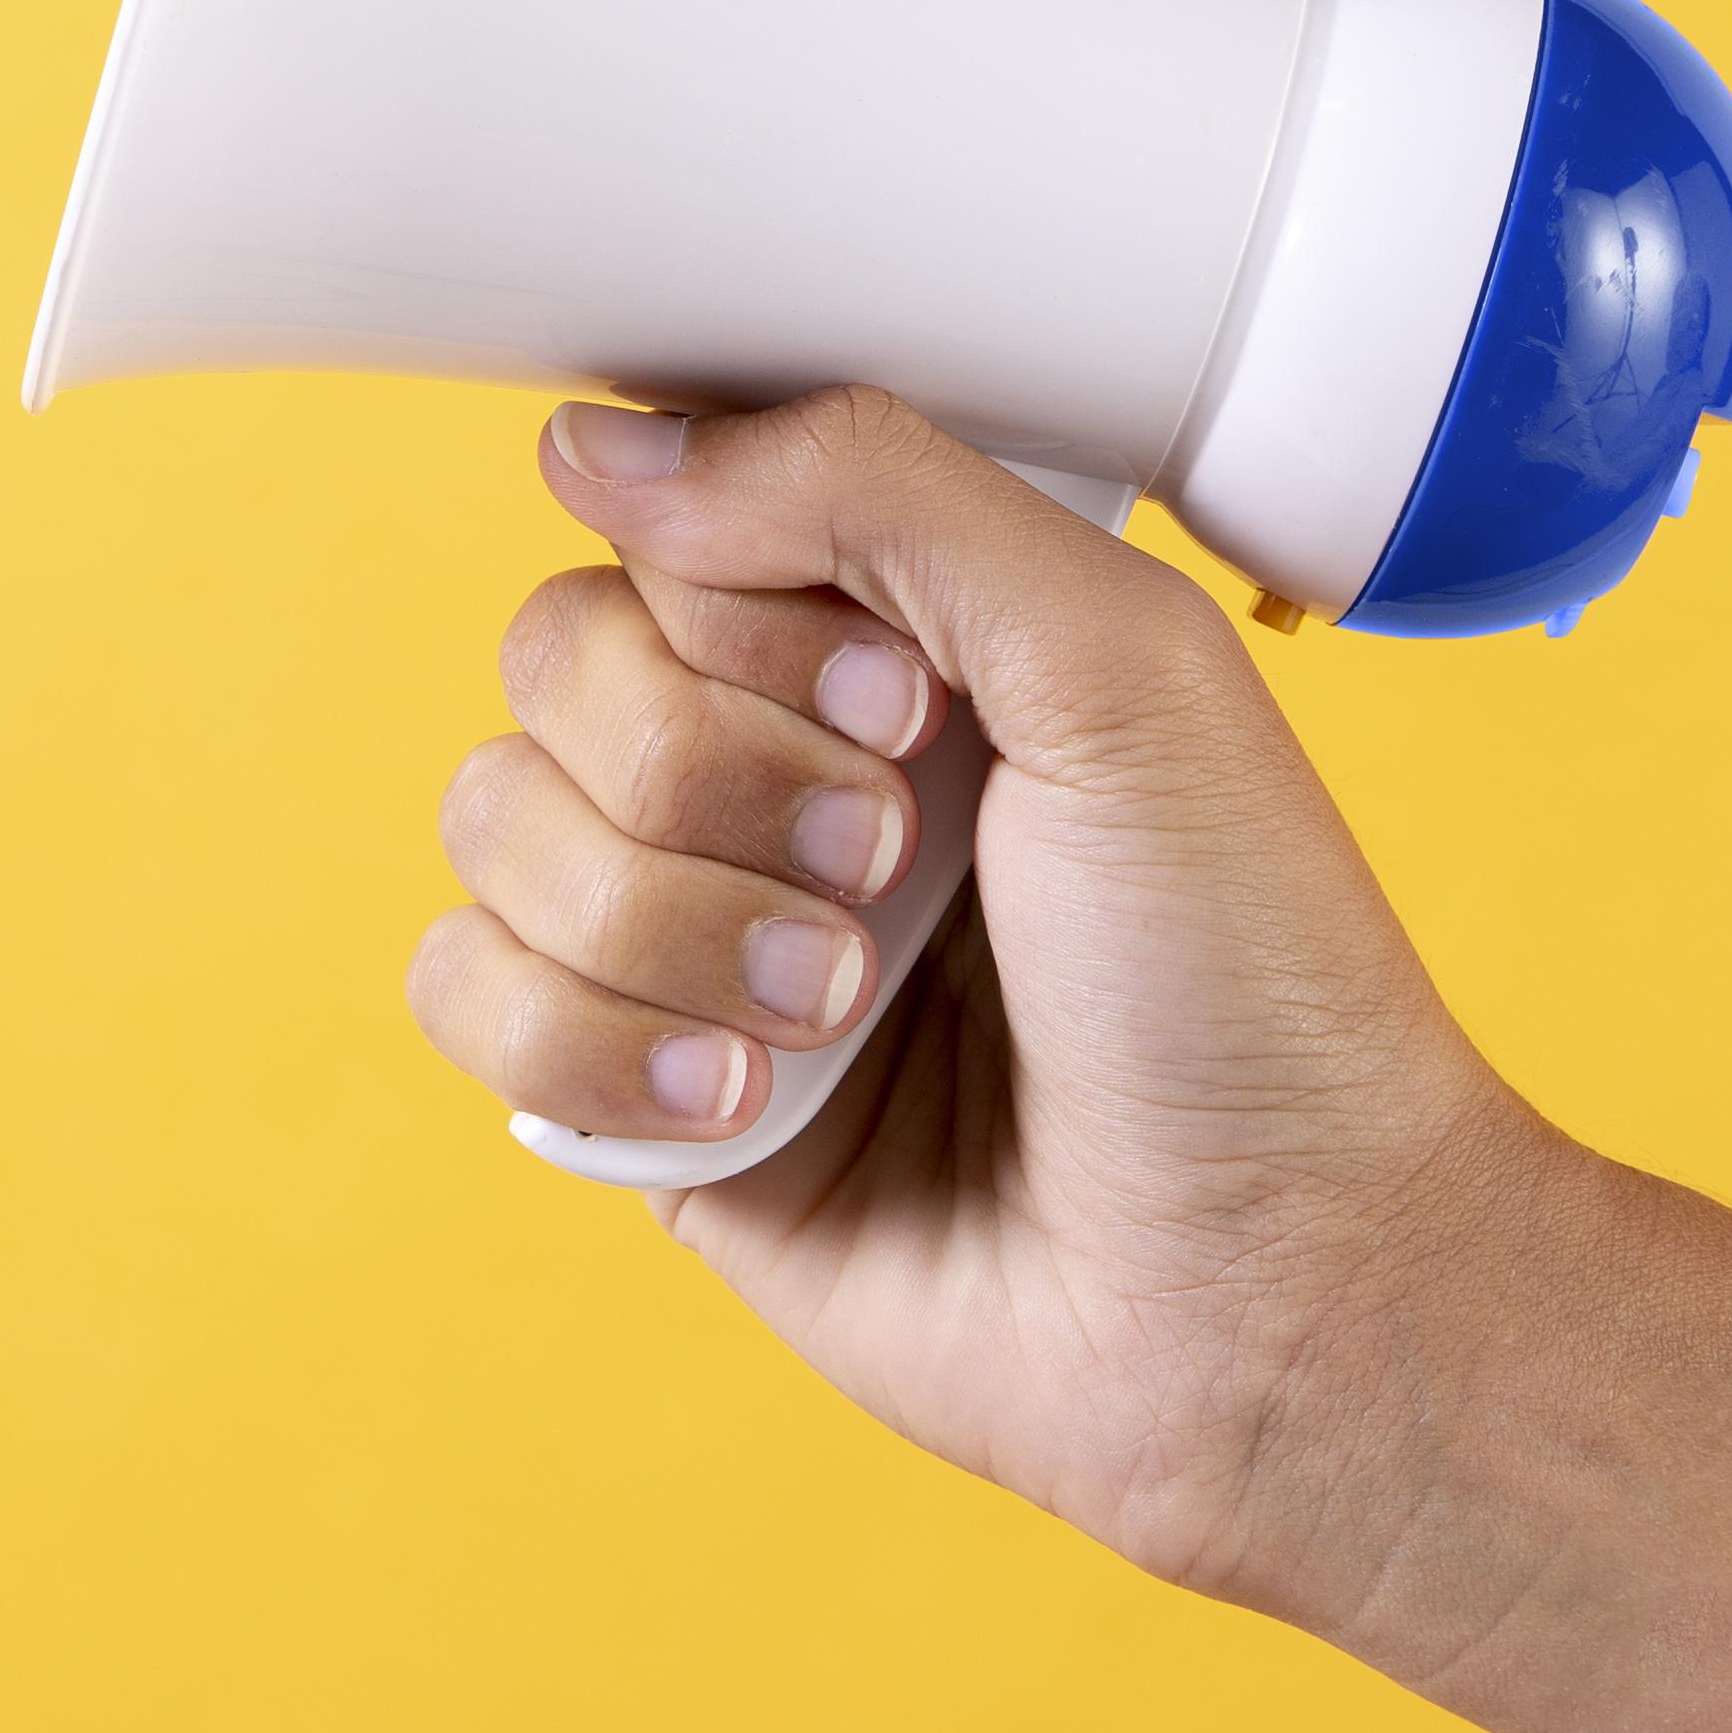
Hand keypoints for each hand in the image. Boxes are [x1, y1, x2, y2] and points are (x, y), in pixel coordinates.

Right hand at [402, 386, 1552, 1603]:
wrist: (1269, 1292)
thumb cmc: (1249, 988)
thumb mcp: (1123, 663)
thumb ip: (875, 492)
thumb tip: (601, 440)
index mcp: (891, 649)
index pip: (663, 527)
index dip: (745, 616)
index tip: (906, 707)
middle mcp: (773, 774)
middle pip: (550, 661)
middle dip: (709, 775)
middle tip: (886, 870)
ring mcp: (692, 938)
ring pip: (488, 827)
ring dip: (665, 923)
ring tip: (836, 1013)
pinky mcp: (633, 1101)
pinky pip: (462, 998)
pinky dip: (587, 1042)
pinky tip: (741, 1100)